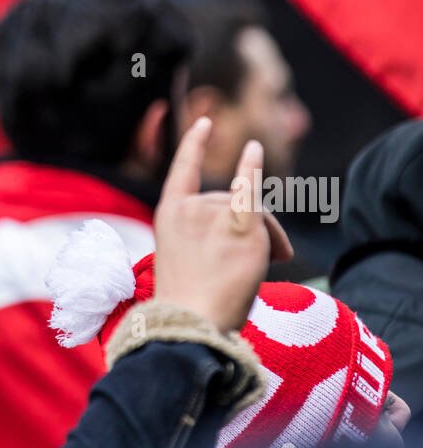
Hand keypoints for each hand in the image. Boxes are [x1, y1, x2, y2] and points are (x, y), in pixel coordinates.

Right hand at [152, 117, 293, 332]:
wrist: (190, 324)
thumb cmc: (192, 304)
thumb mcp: (191, 261)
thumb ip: (216, 237)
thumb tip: (272, 240)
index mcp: (170, 215)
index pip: (183, 171)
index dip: (194, 145)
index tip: (205, 123)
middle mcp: (189, 208)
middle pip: (230, 198)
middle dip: (253, 224)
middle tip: (278, 258)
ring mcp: (212, 215)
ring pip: (252, 209)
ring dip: (270, 233)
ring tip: (279, 260)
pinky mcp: (239, 228)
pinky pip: (248, 192)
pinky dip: (251, 169)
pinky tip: (254, 148)